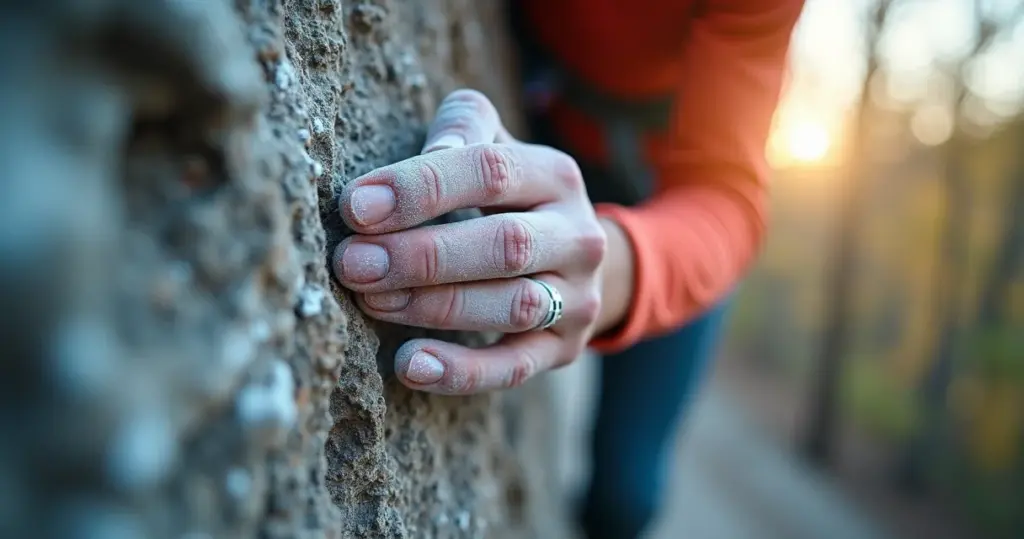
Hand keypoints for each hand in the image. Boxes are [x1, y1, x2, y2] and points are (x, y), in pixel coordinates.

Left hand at [331, 89, 606, 394]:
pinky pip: (515, 368)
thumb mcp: (492, 146)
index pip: (492, 171)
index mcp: (555, 175)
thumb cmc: (507, 194)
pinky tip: (410, 365)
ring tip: (372, 302)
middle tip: (353, 263)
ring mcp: (577, 297)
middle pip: (506, 245)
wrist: (574, 258)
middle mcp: (578, 236)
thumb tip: (396, 178)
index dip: (422, 187)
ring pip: (514, 307)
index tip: (356, 207)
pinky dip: (462, 371)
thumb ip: (457, 132)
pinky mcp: (564, 349)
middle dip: (423, 255)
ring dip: (435, 307)